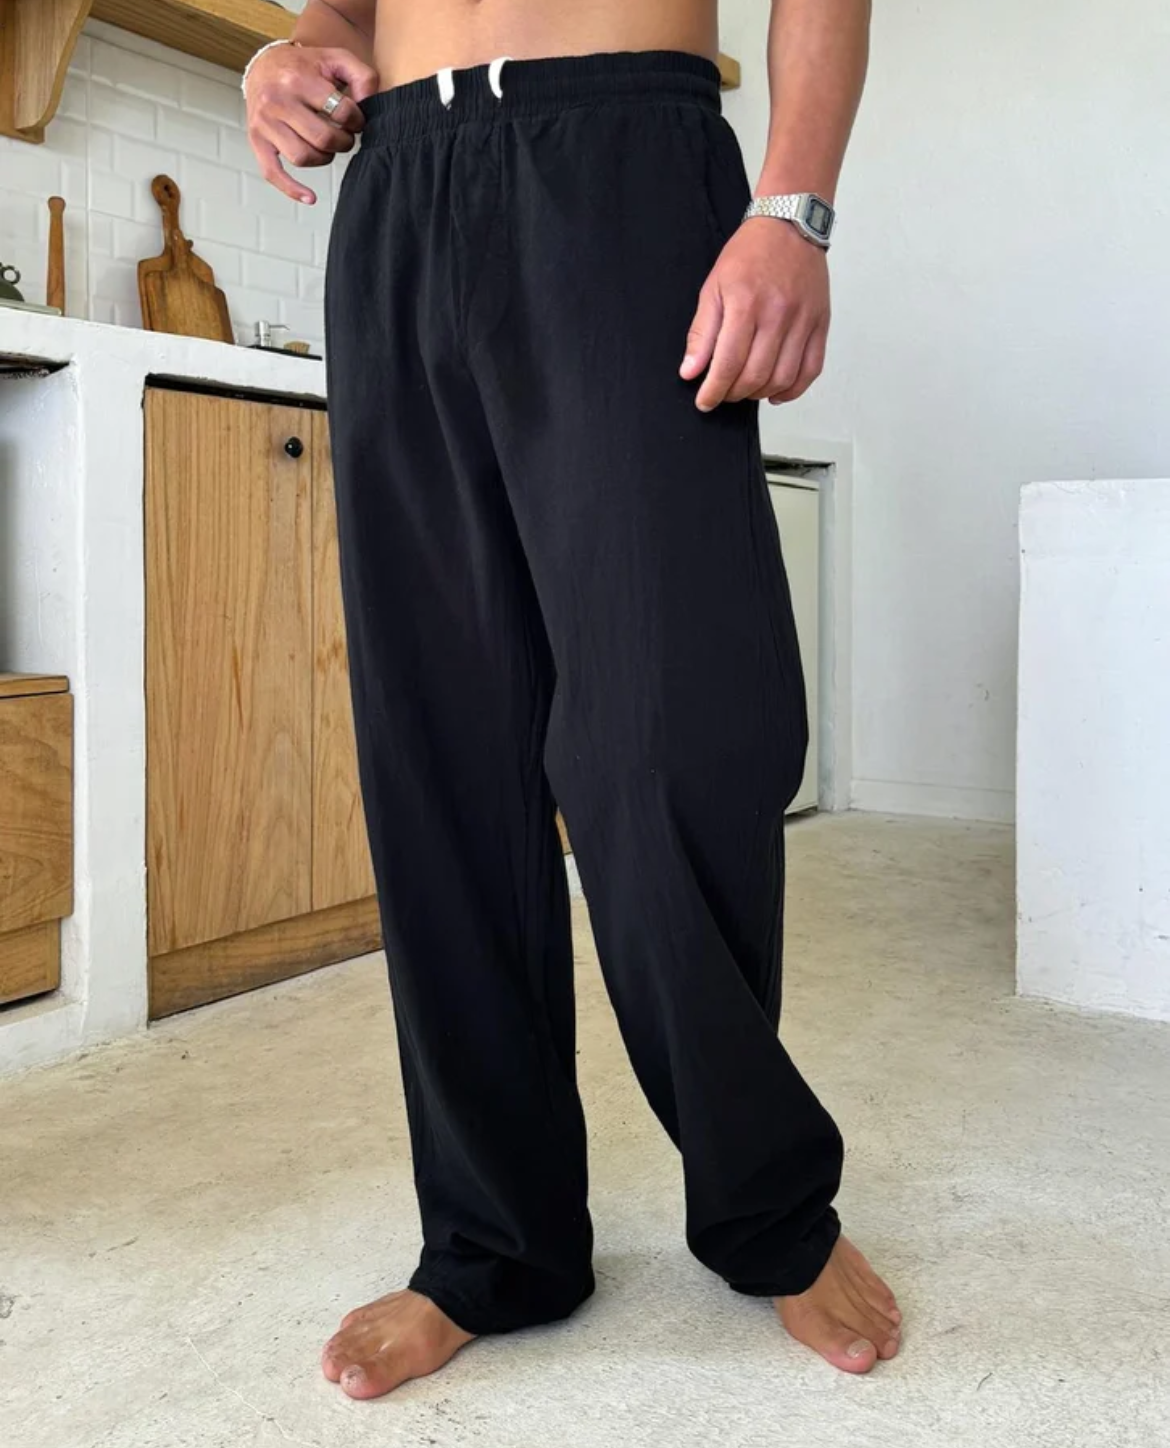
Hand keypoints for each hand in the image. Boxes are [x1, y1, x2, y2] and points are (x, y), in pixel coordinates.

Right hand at [246, 45, 378, 203]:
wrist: (263, 65)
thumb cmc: (304, 66)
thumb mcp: (335, 58)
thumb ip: (362, 76)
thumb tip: (369, 105)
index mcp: (299, 79)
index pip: (341, 112)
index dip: (357, 121)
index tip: (355, 120)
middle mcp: (278, 101)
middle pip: (322, 139)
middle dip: (342, 142)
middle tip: (344, 136)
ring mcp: (265, 123)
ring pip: (302, 157)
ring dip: (323, 158)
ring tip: (326, 146)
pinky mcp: (257, 140)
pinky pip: (272, 172)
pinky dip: (291, 189)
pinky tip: (310, 197)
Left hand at [680, 218, 830, 410]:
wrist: (789, 225)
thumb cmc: (750, 253)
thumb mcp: (713, 287)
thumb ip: (702, 333)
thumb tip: (691, 371)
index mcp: (746, 303)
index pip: (728, 363)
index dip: (714, 390)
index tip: (705, 401)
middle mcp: (778, 314)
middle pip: (756, 376)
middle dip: (734, 394)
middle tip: (723, 393)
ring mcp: (803, 320)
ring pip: (783, 378)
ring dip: (760, 394)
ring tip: (746, 389)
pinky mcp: (820, 323)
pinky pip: (811, 369)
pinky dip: (792, 390)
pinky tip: (775, 391)